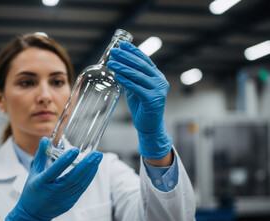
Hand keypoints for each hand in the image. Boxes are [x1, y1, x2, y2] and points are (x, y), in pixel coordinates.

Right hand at [5, 137, 102, 220]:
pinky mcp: (69, 203)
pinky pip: (81, 189)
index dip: (65, 161)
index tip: (75, 150)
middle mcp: (52, 192)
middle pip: (72, 178)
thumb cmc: (33, 190)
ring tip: (97, 159)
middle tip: (96, 154)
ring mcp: (62, 199)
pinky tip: (93, 169)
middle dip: (86, 165)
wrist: (33, 214)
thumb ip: (41, 154)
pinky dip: (88, 178)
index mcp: (41, 183)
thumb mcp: (34, 171)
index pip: (54, 171)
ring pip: (80, 184)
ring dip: (90, 171)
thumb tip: (45, 139)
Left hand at [107, 41, 171, 158]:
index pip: (145, 60)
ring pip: (138, 75)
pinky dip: (126, 81)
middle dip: (126, 57)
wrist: (149, 126)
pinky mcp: (153, 99)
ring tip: (111, 63)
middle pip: (141, 65)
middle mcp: (160, 81)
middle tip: (114, 51)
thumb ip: (131, 78)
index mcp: (157, 76)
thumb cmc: (142, 107)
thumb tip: (118, 65)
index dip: (133, 51)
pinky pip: (137, 88)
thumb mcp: (136, 89)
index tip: (122, 44)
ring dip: (123, 67)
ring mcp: (158, 90)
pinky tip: (117, 75)